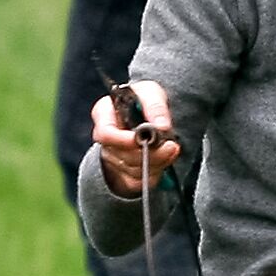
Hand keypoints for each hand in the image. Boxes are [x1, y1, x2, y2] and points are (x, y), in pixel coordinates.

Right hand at [93, 80, 178, 199]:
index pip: (105, 133)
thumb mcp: (152, 93)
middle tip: (172, 146)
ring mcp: (112, 157)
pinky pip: (137, 182)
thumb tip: (161, 126)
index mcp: (104, 113)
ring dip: (156, 163)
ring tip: (171, 150)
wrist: (150, 115)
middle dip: (149, 153)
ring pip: (132, 170)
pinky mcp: (122, 173)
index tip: (146, 140)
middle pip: (121, 155)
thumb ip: (156, 107)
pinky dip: (154, 174)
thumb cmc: (145, 100)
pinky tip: (163, 161)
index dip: (124, 141)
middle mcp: (105, 137)